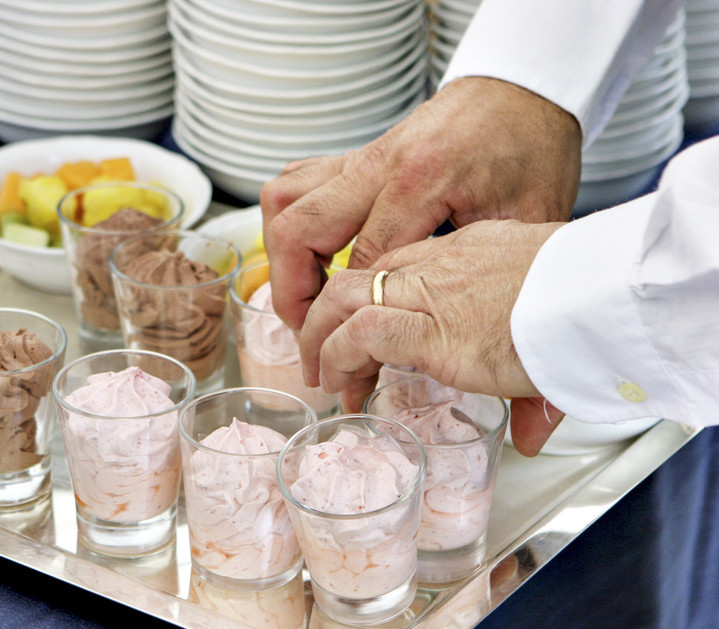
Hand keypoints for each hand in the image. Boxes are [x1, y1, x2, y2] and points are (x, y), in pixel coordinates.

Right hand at [260, 76, 581, 331]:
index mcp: (423, 180)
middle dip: (290, 290)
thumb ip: (500, 277)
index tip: (351, 356)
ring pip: (281, 200)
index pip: (361, 262)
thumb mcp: (530, 218)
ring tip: (303, 293)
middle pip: (299, 230)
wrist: (523, 87)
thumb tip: (512, 356)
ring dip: (281, 253)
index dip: (349, 316)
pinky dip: (289, 220)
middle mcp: (380, 164)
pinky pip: (296, 182)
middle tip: (306, 330)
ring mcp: (362, 157)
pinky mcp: (357, 155)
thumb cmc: (532, 147)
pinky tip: (311, 252)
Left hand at [299, 219, 566, 455]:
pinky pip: (362, 336)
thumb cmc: (587, 299)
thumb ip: (531, 369)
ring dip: (324, 340)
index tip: (360, 331)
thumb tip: (534, 433)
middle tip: (324, 353)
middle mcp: (438, 268)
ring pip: (344, 301)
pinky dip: (342, 359)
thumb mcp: (549, 318)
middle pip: (357, 278)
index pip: (394, 267)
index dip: (367, 300)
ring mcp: (430, 296)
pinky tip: (342, 385)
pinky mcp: (431, 330)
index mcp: (464, 253)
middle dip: (328, 315)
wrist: (601, 293)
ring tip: (324, 377)